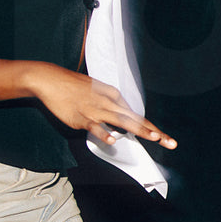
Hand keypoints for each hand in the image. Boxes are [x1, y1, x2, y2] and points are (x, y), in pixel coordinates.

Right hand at [28, 63, 177, 149]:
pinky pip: (94, 127)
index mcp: (114, 96)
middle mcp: (109, 103)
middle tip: (169, 142)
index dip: (151, 127)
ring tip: (153, 137)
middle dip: (153, 131)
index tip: (164, 138)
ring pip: (121, 121)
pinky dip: (103, 133)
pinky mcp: (81, 117)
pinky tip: (112, 140)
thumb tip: (120, 118)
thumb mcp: (97, 91)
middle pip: (135, 120)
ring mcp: (96, 110)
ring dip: (138, 129)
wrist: (50, 79)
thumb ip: (110, 104)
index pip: (136, 116)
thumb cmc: (74, 87)